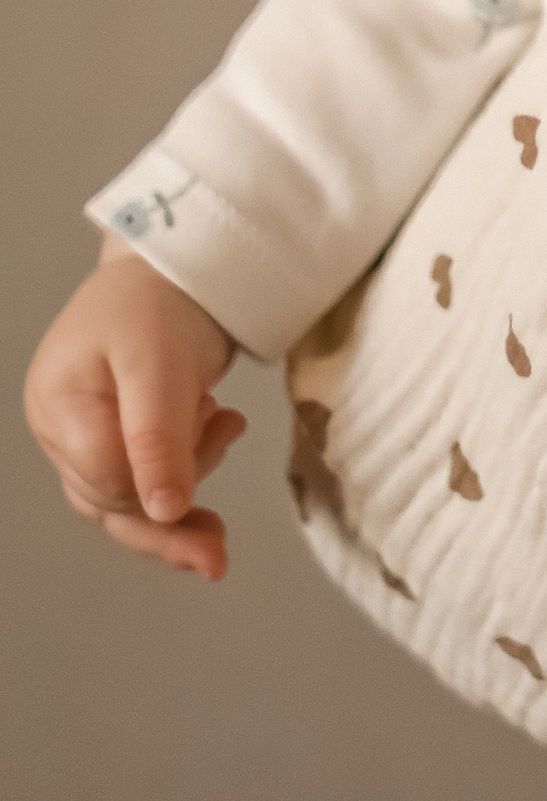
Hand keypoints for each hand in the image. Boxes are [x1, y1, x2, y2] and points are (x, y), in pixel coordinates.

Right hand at [23, 239, 244, 582]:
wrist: (179, 256)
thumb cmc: (161, 300)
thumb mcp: (160, 364)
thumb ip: (158, 439)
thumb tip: (165, 513)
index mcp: (59, 407)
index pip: (105, 479)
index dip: (157, 488)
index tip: (218, 448)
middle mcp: (62, 428)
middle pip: (113, 499)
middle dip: (173, 507)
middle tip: (222, 544)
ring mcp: (84, 432)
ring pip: (127, 499)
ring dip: (183, 497)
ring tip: (232, 438)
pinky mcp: (116, 431)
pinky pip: (143, 478)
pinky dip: (184, 471)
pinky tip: (223, 431)